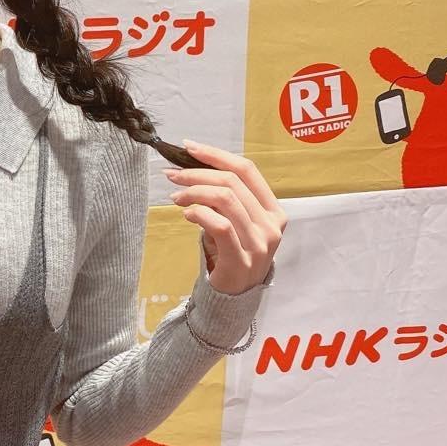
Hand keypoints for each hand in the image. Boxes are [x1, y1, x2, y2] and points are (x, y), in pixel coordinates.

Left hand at [163, 140, 285, 295]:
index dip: (216, 154)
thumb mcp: (234, 222)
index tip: (188, 148)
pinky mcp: (242, 259)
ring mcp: (260, 242)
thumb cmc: (232, 254)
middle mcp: (271, 224)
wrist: (234, 298)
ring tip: (176, 197)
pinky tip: (187, 213)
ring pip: (226, 199)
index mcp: (273, 210)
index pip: (247, 170)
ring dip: (194, 191)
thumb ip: (223, 198)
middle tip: (173, 175)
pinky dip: (200, 213)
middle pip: (232, 181)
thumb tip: (189, 169)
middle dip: (197, 173)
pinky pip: (220, 225)